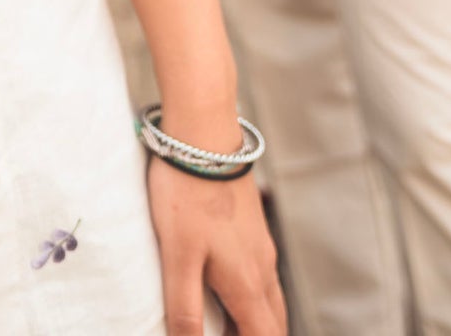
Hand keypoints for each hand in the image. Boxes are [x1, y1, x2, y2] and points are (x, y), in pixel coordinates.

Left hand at [148, 156, 286, 335]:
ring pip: (269, 297)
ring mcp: (260, 243)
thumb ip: (184, 309)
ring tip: (229, 325)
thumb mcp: (177, 256)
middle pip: (273, 323)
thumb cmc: (187, 194)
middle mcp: (262, 267)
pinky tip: (226, 284)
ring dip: (256, 320)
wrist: (204, 133)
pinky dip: (251, 295)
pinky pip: (261, 273)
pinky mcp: (252, 224)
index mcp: (247, 283)